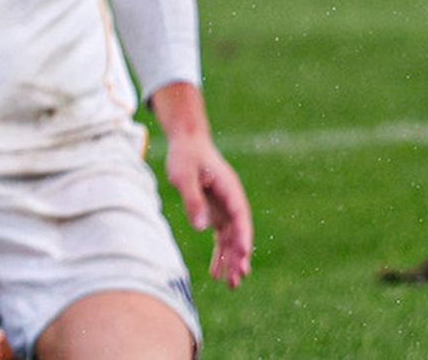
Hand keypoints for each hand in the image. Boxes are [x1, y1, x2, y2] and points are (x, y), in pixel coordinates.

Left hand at [165, 133, 253, 287]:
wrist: (187, 142)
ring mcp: (225, 207)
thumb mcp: (184, 175)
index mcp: (229, 188)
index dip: (243, 234)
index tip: (244, 252)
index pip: (240, 215)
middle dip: (239, 255)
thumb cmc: (185, 156)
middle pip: (239, 232)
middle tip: (238, 278)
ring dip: (231, 260)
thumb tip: (201, 227)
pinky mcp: (215, 211)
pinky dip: (219, 254)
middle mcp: (231, 200)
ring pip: (231, 238)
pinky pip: (220, 237)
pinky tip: (216, 272)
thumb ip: (192, 199)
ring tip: (231, 284)